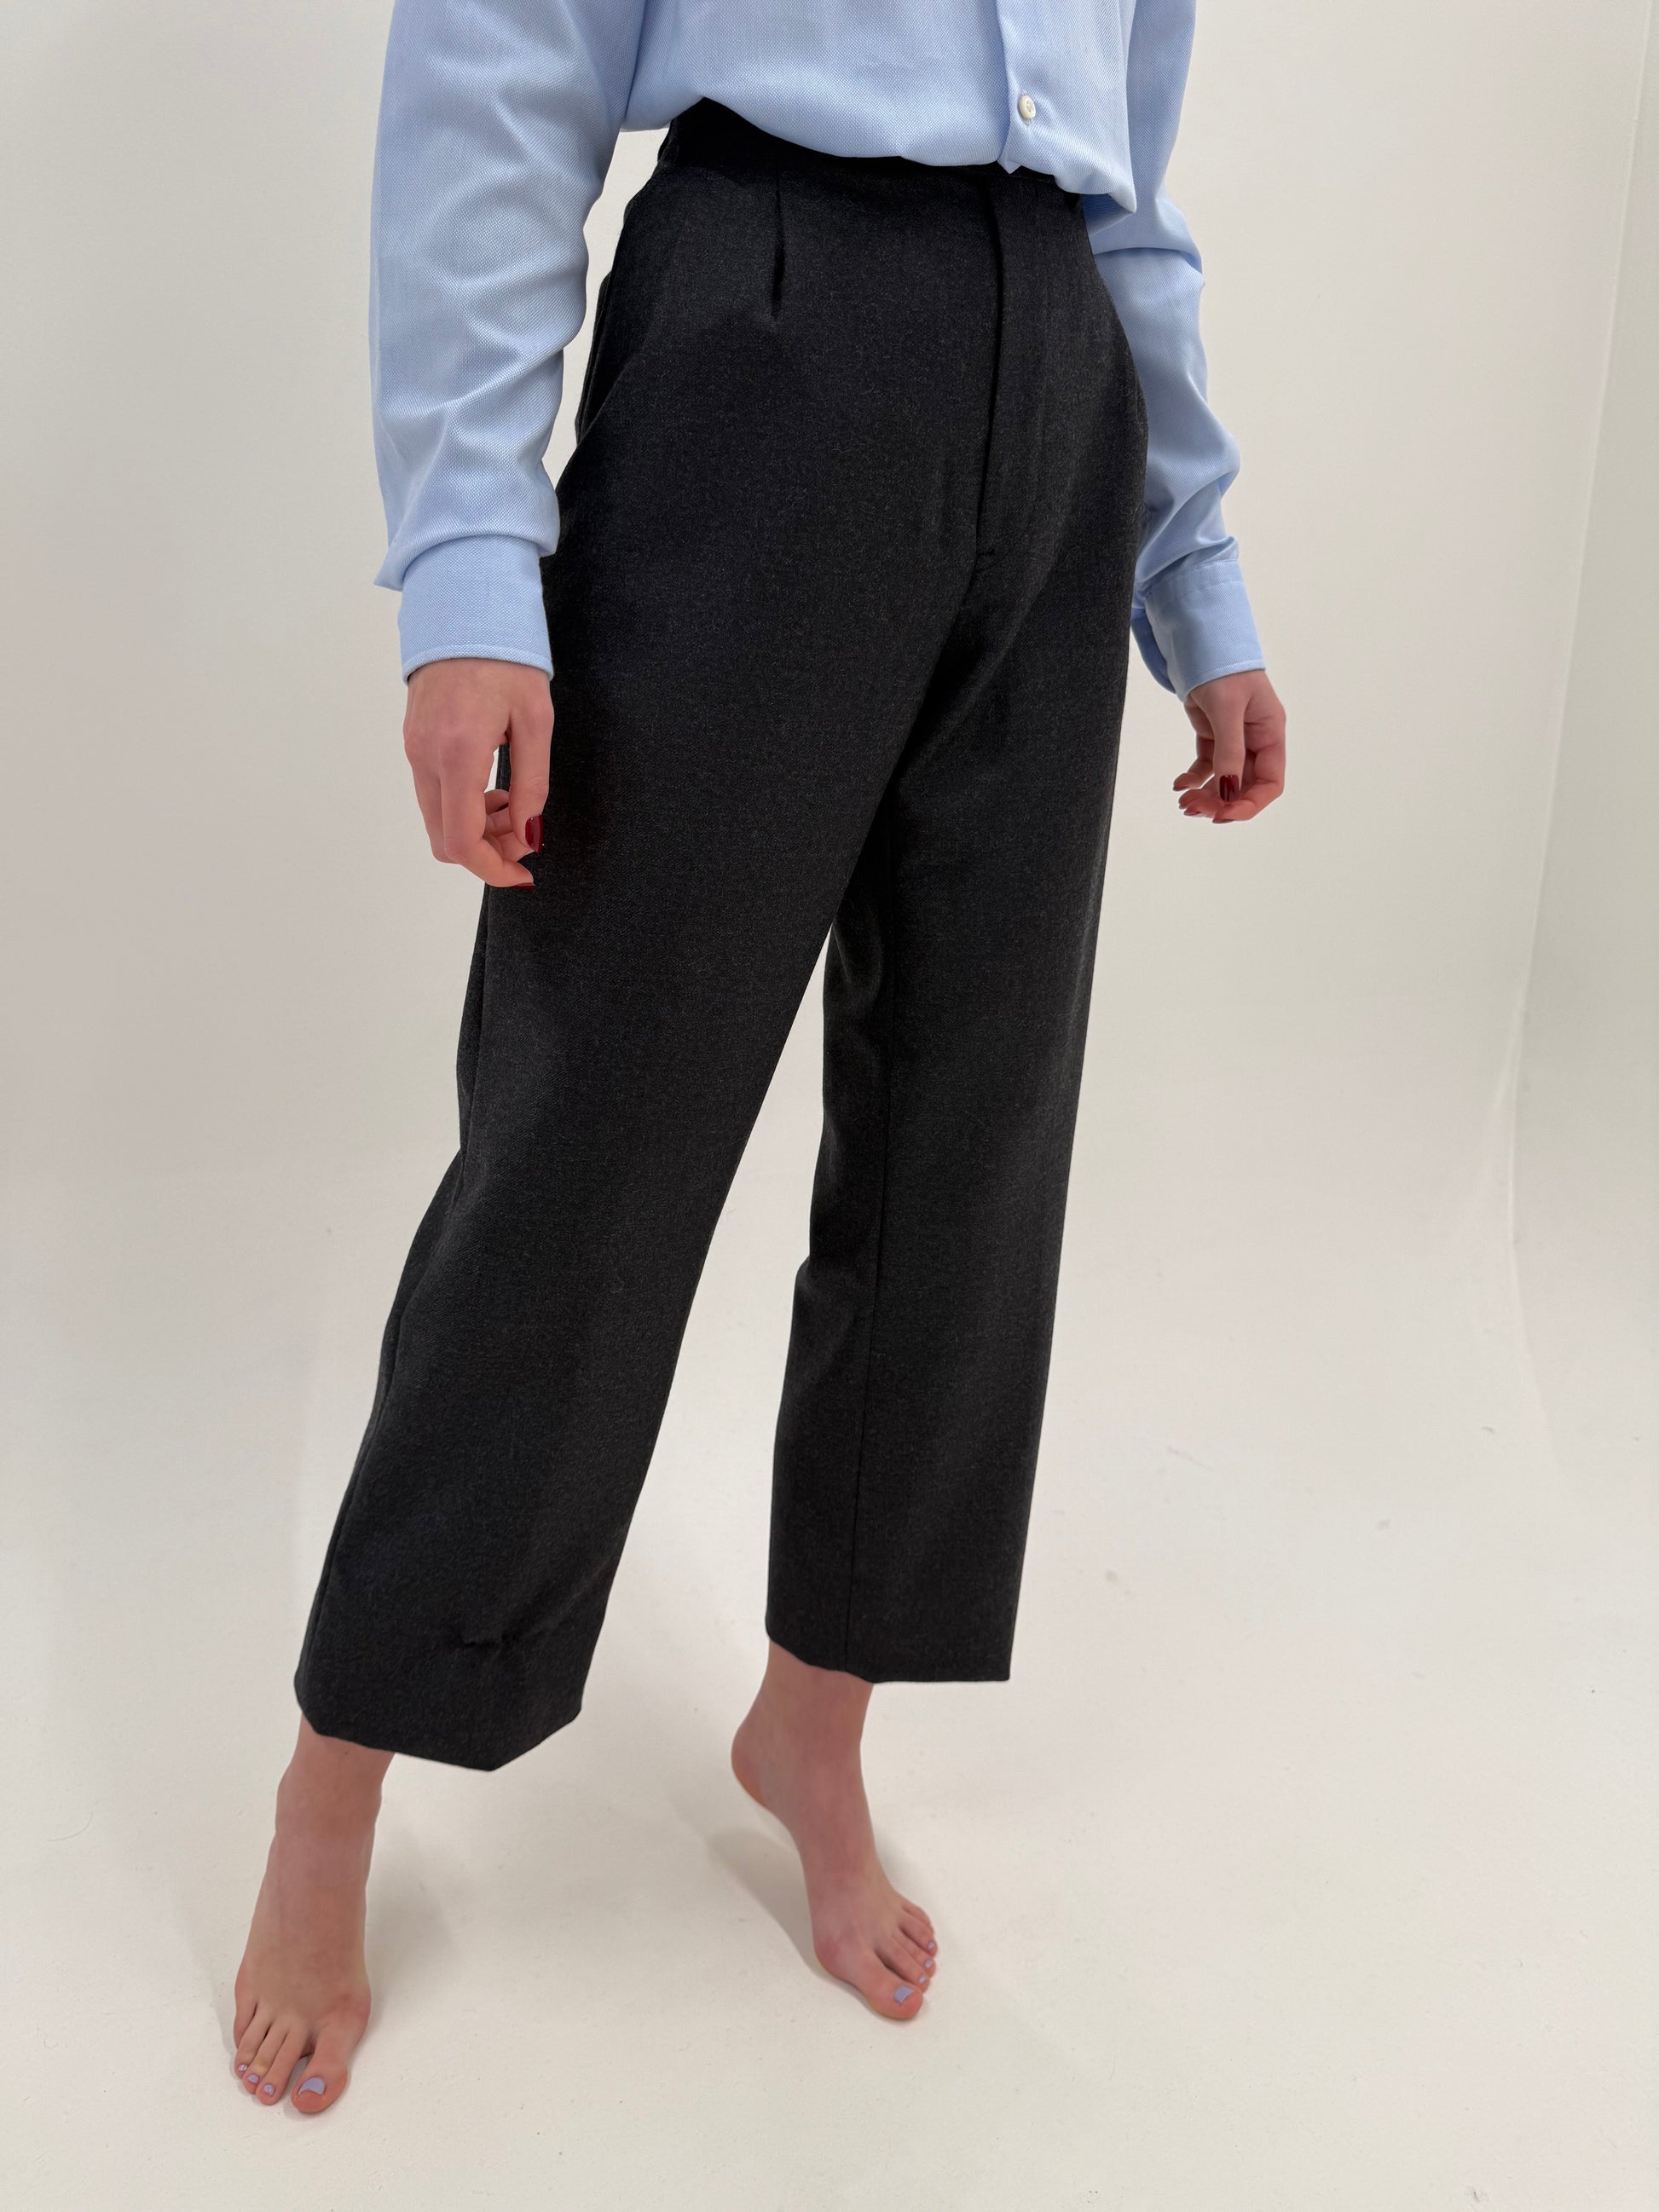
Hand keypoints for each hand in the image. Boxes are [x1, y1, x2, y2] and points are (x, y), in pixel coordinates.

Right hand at [403, 657, 553, 886]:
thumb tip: (529, 836)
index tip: (524, 874)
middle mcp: (425, 757)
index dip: (493, 870)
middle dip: (487, 851)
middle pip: (445, 840)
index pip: (462, 841)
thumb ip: (532, 784)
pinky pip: (432, 794)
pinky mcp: (412, 741)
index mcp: (458, 754)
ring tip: (513, 804)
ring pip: (437, 820)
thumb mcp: (536, 720)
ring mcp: (413, 750)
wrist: (463, 606)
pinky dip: (462, 806)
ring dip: (476, 828)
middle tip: (524, 835)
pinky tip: (492, 785)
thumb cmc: (505, 657)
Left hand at [1173, 666, 1285, 823]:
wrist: (1200, 643)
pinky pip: (1207, 767)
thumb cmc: (1223, 668)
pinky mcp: (1213, 735)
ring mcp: (1234, 739)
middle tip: (1193, 809)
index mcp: (1270, 733)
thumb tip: (1228, 791)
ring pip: (1224, 780)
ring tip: (1183, 802)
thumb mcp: (1227, 709)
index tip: (1224, 815)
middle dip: (1221, 802)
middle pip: (1245, 786)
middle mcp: (1256, 740)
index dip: (1250, 804)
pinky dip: (1193, 779)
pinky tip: (1178, 785)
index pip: (1271, 782)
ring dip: (1206, 795)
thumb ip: (1229, 751)